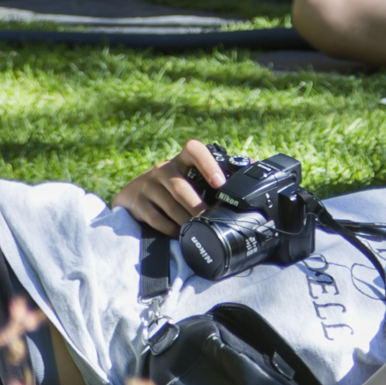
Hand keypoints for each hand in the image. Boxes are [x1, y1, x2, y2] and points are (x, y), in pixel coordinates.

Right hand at [112, 140, 228, 235]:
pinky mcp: (137, 203)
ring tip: (199, 229)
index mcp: (181, 160)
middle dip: (197, 205)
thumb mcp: (189, 175)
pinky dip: (171, 229)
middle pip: (180, 186)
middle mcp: (163, 169)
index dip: (207, 164)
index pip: (193, 149)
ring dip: (186, 219)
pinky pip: (156, 218)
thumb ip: (214, 172)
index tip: (220, 183)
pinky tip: (180, 235)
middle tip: (210, 218)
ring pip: (170, 204)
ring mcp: (148, 185)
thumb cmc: (172, 186)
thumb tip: (252, 163)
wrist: (133, 195)